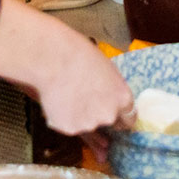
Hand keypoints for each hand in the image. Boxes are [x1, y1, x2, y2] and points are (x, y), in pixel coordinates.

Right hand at [0, 0, 133, 136]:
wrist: (47, 54)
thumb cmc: (72, 48)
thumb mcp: (98, 62)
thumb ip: (104, 84)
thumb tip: (107, 93)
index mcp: (121, 93)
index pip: (130, 117)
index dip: (122, 118)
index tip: (119, 119)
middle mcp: (108, 112)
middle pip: (111, 126)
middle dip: (103, 122)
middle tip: (97, 119)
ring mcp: (88, 122)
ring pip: (88, 129)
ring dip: (82, 122)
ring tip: (72, 111)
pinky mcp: (66, 127)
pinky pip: (67, 126)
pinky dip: (63, 120)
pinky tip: (57, 107)